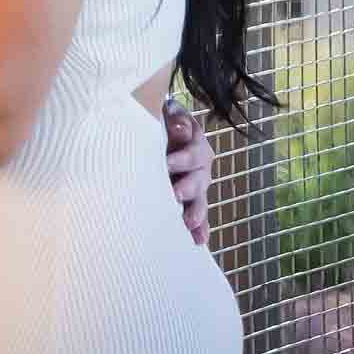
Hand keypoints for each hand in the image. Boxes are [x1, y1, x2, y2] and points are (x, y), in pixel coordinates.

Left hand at [163, 96, 213, 244]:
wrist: (152, 130)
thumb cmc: (155, 120)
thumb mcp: (164, 113)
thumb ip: (173, 118)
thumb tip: (178, 126)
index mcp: (192, 138)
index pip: (193, 146)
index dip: (182, 156)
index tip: (167, 164)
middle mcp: (198, 162)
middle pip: (198, 175)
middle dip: (188, 186)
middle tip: (175, 194)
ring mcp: (196, 181)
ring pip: (200, 197)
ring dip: (196, 210)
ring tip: (188, 222)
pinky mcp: (191, 199)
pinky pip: (198, 215)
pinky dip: (199, 228)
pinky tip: (197, 240)